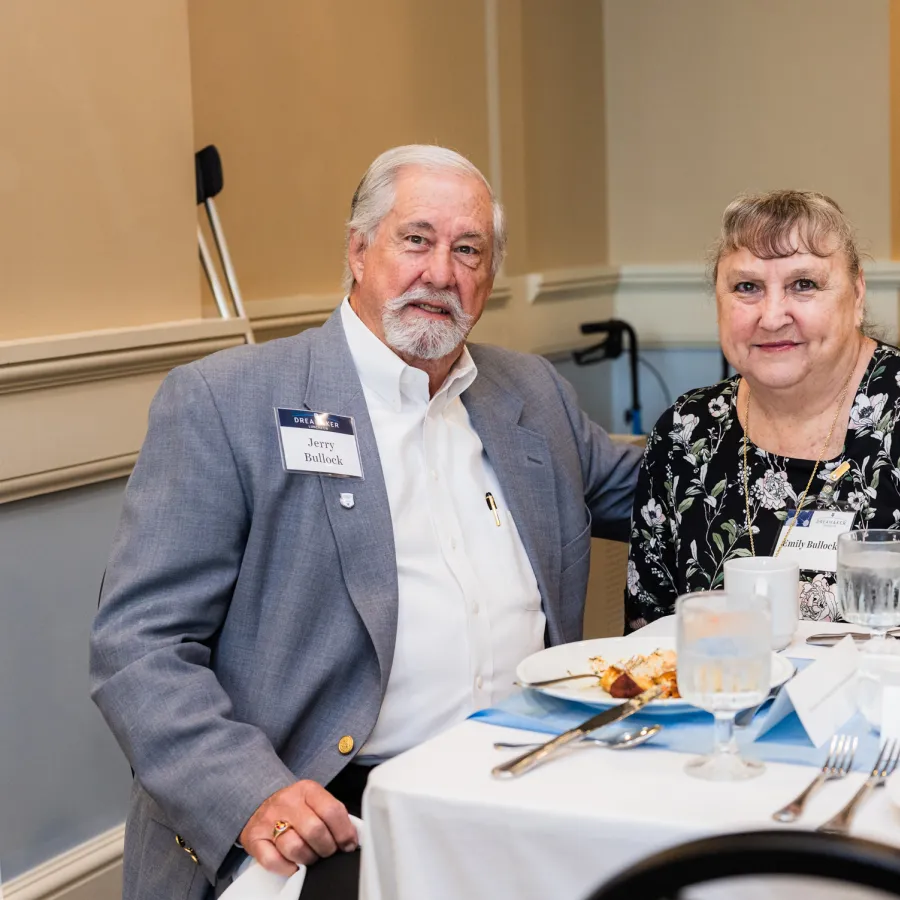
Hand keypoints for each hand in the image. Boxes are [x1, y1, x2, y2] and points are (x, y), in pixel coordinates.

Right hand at [239, 780, 357, 874]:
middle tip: (328, 851)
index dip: (344, 832)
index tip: (348, 844)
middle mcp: (287, 802)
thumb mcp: (314, 800)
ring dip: (308, 859)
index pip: (332, 810)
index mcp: (307, 790)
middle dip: (327, 848)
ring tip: (311, 856)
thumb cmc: (294, 806)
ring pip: (295, 848)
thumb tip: (353, 836)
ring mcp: (269, 820)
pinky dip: (287, 868)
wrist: (258, 803)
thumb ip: (332, 814)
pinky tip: (293, 863)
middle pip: (315, 831)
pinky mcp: (254, 838)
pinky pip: (274, 861)